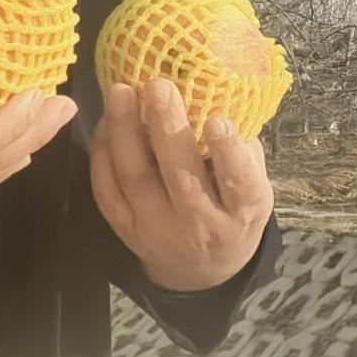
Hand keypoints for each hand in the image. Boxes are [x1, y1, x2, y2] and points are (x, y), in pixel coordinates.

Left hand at [90, 77, 272, 292]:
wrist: (200, 270)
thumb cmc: (231, 211)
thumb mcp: (253, 186)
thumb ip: (242, 148)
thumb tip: (223, 92)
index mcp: (241, 210)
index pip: (238, 182)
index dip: (228, 153)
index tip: (217, 121)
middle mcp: (200, 223)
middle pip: (180, 176)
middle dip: (168, 128)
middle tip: (158, 86)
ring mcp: (158, 228)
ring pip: (136, 179)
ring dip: (125, 132)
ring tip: (121, 92)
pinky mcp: (126, 230)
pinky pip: (107, 191)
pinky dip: (102, 154)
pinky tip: (106, 121)